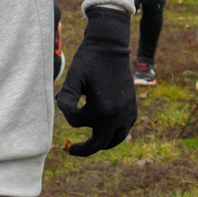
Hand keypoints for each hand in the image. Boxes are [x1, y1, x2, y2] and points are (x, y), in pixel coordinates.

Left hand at [54, 7, 136, 156]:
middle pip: (99, 143)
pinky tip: (104, 130)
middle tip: (71, 150)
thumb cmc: (89, 60)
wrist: (111, 46)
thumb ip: (66, 98)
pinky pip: (124, 129)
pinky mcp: (133, 108)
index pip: (77, 123)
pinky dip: (113, 133)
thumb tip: (67, 114)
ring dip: (101, 143)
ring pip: (115, 139)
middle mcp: (118, 116)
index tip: (64, 99)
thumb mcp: (73, 77)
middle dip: (85, 148)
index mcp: (102, 110)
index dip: (67, 113)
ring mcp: (128, 113)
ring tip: (89, 144)